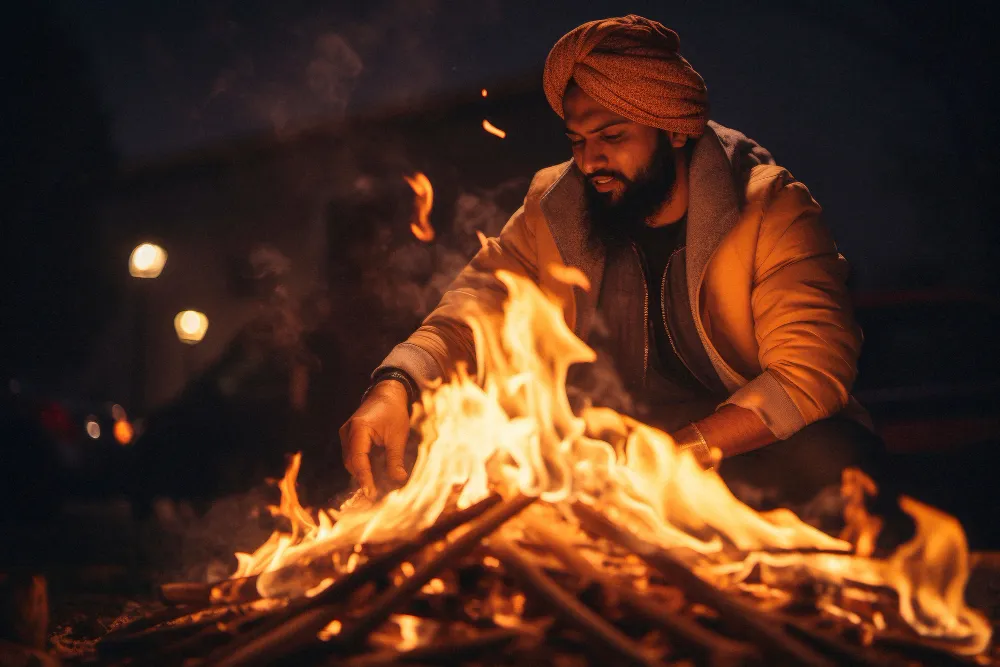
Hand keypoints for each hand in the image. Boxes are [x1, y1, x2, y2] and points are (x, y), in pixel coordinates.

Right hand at [339, 379, 410, 496]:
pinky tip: (376, 470)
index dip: (365, 478)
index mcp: (359, 429)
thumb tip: (398, 480)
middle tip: (379, 492)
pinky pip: (354, 455)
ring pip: (352, 461)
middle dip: (365, 478)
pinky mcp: (349, 437)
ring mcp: (346, 434)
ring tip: (380, 483)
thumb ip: (395, 459)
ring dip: (364, 472)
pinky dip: (364, 464)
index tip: (371, 493)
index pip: (359, 460)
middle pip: (352, 463)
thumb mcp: (398, 437)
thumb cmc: (394, 412)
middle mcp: (347, 432)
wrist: (388, 393)